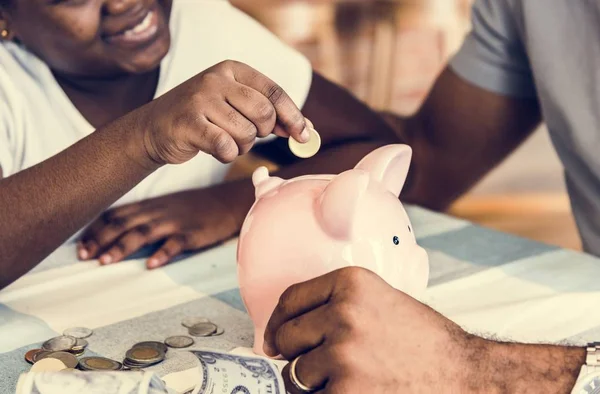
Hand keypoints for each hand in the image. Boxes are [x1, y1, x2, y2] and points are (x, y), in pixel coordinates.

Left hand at [77, 182, 245, 268]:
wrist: (227, 203)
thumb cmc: (192, 208)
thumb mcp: (164, 206)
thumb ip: (141, 216)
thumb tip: (112, 232)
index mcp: (149, 206)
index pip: (115, 215)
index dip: (95, 230)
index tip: (79, 246)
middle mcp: (158, 212)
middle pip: (124, 224)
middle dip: (101, 239)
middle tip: (84, 256)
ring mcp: (176, 222)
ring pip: (144, 232)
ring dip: (123, 246)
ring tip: (106, 261)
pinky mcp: (194, 232)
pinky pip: (176, 242)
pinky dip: (163, 253)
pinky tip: (151, 264)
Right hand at [135, 60, 309, 165]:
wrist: (155, 128)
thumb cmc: (204, 119)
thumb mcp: (235, 106)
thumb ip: (268, 114)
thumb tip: (305, 129)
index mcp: (232, 69)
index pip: (273, 92)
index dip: (292, 115)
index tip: (303, 135)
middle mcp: (216, 79)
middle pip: (263, 112)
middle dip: (262, 132)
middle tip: (247, 136)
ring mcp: (200, 99)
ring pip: (246, 133)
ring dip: (241, 146)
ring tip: (225, 140)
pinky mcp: (188, 123)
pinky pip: (226, 147)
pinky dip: (226, 155)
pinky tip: (214, 149)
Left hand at [263, 267, 478, 392]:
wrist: (465, 375)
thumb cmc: (425, 342)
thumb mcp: (382, 300)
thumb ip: (337, 305)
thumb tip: (287, 330)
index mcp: (351, 283)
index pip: (290, 300)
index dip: (278, 322)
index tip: (274, 339)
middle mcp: (343, 313)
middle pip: (286, 337)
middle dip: (294, 353)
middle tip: (317, 362)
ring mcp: (343, 354)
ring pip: (295, 373)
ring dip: (311, 382)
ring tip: (346, 378)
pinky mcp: (345, 392)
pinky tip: (353, 390)